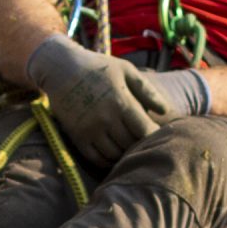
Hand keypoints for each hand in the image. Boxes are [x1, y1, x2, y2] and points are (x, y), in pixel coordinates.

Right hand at [28, 36, 192, 169]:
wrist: (61, 67)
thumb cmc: (97, 67)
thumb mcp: (125, 70)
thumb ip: (147, 90)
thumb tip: (165, 111)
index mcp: (121, 102)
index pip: (145, 131)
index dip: (152, 135)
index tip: (154, 132)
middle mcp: (106, 119)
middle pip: (130, 145)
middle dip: (138, 144)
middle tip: (140, 141)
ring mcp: (90, 130)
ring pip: (114, 154)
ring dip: (123, 154)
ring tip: (127, 147)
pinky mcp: (77, 136)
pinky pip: (96, 158)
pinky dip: (107, 160)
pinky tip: (111, 153)